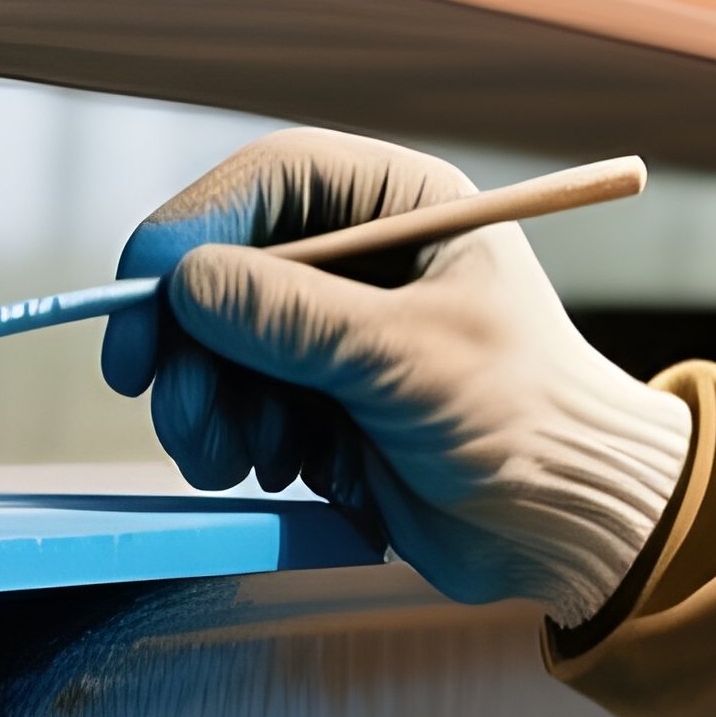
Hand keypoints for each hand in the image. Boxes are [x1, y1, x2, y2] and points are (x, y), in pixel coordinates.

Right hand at [100, 128, 691, 625]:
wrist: (572, 533)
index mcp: (394, 205)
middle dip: (187, 342)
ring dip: (203, 400)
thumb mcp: (410, 359)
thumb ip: (294, 318)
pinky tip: (273, 466)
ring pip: (210, 339)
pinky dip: (229, 434)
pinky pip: (229, 397)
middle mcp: (351, 253)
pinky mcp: (309, 392)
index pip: (265, 183)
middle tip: (173, 407)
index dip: (192, 228)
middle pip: (219, 264)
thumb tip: (185, 285)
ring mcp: (325, 326)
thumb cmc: (528, 421)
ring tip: (234, 457)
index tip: (143, 297)